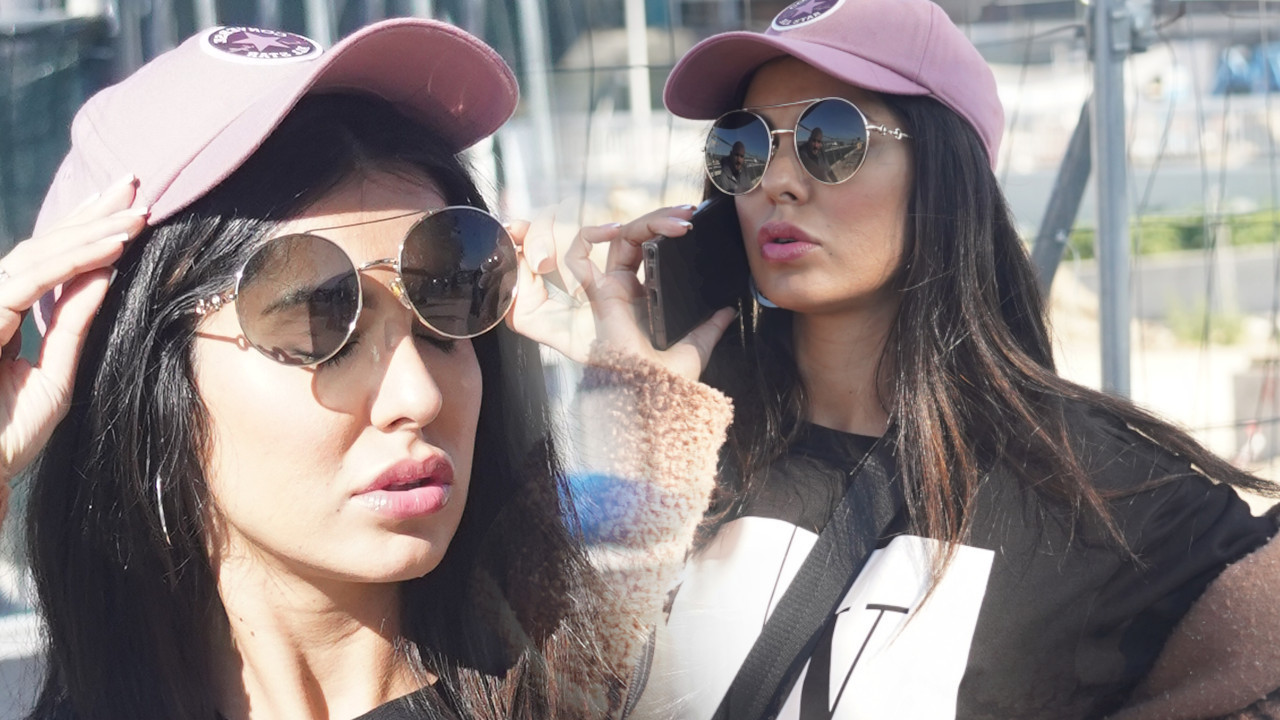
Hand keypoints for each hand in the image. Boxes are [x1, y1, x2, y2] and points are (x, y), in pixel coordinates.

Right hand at [0, 175, 146, 491]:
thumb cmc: (10, 436)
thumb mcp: (56, 375)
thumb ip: (73, 325)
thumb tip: (104, 276)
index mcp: (5, 316)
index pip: (48, 264)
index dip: (85, 233)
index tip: (127, 211)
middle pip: (43, 247)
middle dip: (89, 214)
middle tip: (134, 185)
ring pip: (39, 255)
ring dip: (92, 231)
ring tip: (137, 213)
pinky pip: (33, 281)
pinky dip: (75, 261)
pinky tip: (114, 247)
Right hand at [508, 205, 735, 381]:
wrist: (654, 396)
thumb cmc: (666, 380)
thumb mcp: (696, 345)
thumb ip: (709, 327)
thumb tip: (727, 311)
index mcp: (644, 299)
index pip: (650, 250)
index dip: (667, 231)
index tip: (693, 223)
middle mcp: (625, 291)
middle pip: (637, 237)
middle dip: (663, 218)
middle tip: (689, 213)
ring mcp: (609, 289)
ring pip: (620, 237)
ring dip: (648, 220)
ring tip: (679, 219)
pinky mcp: (599, 293)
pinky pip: (579, 256)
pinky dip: (591, 234)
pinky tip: (622, 227)